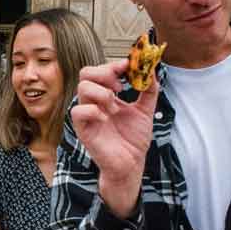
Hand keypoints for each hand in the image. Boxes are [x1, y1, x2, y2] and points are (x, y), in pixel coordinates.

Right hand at [70, 60, 156, 217]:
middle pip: (86, 73)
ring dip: (102, 93)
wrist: (131, 164)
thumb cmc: (133, 140)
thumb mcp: (145, 111)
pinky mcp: (83, 128)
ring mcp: (88, 114)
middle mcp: (95, 102)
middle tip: (120, 85)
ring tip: (115, 107)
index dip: (113, 64)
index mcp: (107, 95)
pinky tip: (107, 119)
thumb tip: (151, 71)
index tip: (128, 65)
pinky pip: (79, 111)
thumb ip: (149, 91)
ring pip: (82, 88)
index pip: (101, 70)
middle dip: (104, 73)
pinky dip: (94, 111)